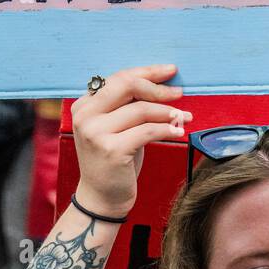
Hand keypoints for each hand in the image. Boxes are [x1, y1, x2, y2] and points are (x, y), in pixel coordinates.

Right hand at [71, 64, 190, 217]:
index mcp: (84, 105)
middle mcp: (85, 116)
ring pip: (141, 110)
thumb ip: (129, 105)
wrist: (102, 197)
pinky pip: (147, 131)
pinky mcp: (111, 150)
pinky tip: (178, 132)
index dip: (148, 72)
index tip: (170, 71)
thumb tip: (163, 84)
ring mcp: (96, 133)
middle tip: (179, 93)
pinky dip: (167, 129)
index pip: (119, 78)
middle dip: (158, 88)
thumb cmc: (115, 158)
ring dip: (168, 112)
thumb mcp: (117, 127)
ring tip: (184, 118)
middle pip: (128, 86)